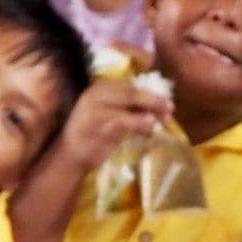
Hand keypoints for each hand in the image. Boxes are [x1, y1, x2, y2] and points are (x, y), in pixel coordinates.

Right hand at [50, 77, 174, 173]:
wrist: (70, 154)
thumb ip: (129, 111)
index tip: (166, 103)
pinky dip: (138, 122)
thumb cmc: (93, 136)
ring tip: (164, 118)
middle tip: (170, 108)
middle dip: (153, 100)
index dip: (150, 93)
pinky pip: (123, 121)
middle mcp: (96, 94)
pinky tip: (150, 126)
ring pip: (128, 104)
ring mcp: (96, 108)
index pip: (129, 87)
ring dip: (149, 110)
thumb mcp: (111, 118)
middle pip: (130, 93)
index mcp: (99, 88)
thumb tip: (156, 110)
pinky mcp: (98, 124)